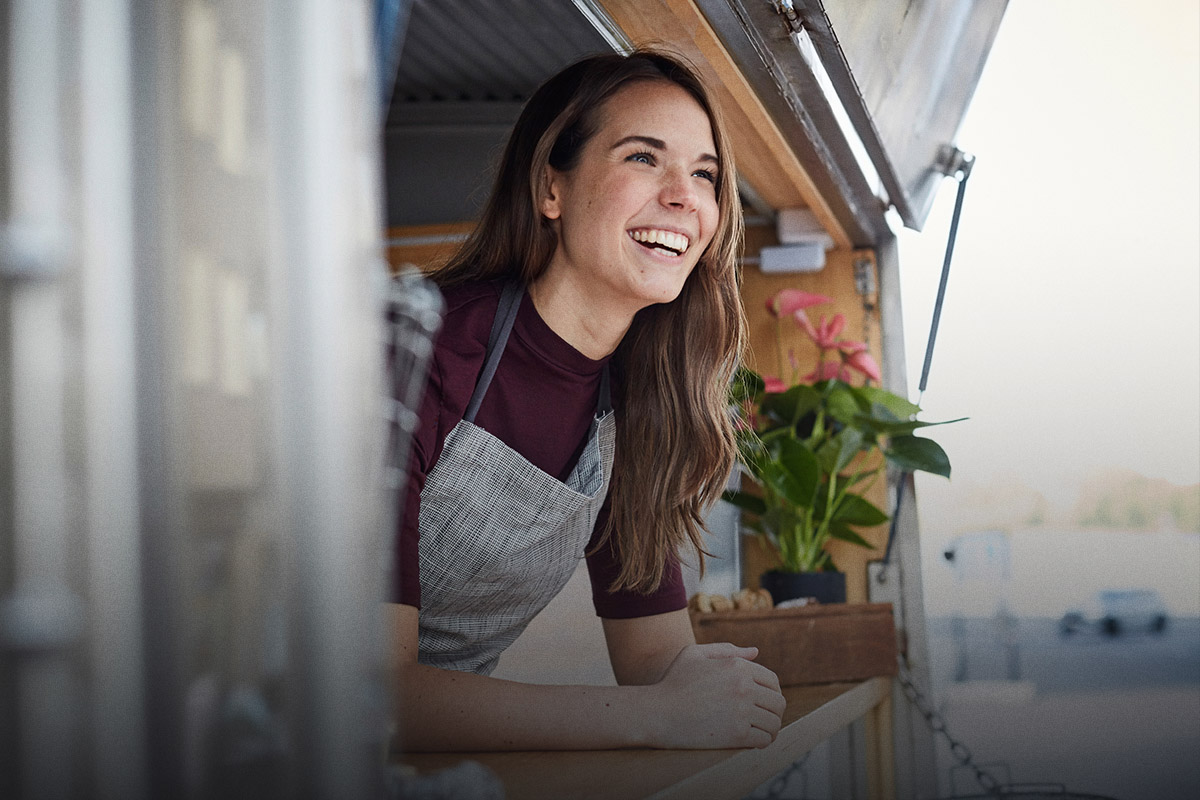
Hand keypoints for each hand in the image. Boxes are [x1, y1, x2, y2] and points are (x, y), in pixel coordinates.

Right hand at [647, 642, 785, 748]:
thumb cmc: (673, 682)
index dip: (771, 692)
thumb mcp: (694, 654)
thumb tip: (755, 651)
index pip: (772, 681)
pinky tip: (753, 741)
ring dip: (770, 728)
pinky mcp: (737, 734)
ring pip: (774, 722)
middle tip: (763, 719)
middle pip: (778, 702)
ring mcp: (742, 711)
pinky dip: (763, 742)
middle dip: (773, 711)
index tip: (763, 702)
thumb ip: (725, 649)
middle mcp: (744, 686)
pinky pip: (764, 739)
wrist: (656, 713)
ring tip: (760, 732)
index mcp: (737, 666)